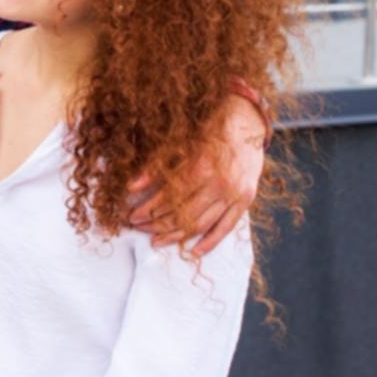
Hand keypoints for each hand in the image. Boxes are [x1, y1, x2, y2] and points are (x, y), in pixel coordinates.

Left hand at [128, 93, 265, 256]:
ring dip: (176, 235)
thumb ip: (156, 168)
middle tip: (139, 229)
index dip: (147, 210)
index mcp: (200, 168)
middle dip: (156, 224)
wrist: (247, 125)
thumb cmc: (210, 132)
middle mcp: (218, 184)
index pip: (167, 198)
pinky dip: (210, 242)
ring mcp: (234, 195)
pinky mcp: (245, 201)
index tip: (132, 216)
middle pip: (182, 215)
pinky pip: (225, 228)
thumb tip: (130, 187)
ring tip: (156, 241)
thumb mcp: (180, 144)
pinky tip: (193, 252)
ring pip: (200, 224)